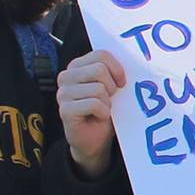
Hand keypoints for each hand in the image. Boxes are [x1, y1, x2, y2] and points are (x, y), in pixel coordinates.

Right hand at [57, 50, 125, 177]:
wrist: (95, 139)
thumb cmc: (104, 110)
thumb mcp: (109, 86)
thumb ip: (112, 71)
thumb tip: (131, 58)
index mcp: (76, 66)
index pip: (100, 54)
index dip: (117, 68)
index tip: (122, 82)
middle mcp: (66, 76)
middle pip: (99, 69)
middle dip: (112, 87)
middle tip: (110, 99)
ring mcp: (63, 93)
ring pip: (98, 88)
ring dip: (107, 102)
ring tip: (103, 109)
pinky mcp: (65, 110)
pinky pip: (94, 104)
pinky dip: (103, 112)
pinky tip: (99, 117)